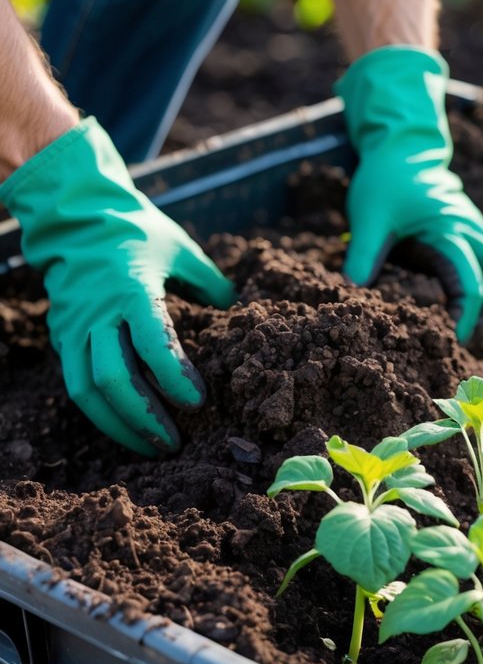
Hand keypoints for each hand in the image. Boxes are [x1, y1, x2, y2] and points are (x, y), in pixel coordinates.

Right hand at [0, 118, 234, 454]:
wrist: (76, 216)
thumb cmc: (136, 231)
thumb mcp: (180, 248)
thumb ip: (211, 283)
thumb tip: (240, 315)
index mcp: (131, 289)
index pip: (150, 343)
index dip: (174, 377)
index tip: (198, 401)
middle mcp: (97, 313)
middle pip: (113, 378)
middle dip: (145, 417)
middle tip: (176, 442)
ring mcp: (73, 328)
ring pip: (87, 391)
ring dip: (119, 426)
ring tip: (153, 447)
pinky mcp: (62, 338)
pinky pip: (76, 385)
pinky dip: (101, 413)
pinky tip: (129, 428)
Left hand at [335, 47, 482, 342]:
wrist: (403, 147)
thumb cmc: (387, 179)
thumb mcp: (369, 213)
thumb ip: (365, 252)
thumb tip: (356, 291)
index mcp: (452, 230)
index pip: (472, 283)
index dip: (466, 317)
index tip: (451, 341)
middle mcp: (474, 233)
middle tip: (468, 342)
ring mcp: (478, 233)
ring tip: (473, 333)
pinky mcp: (473, 235)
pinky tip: (465, 310)